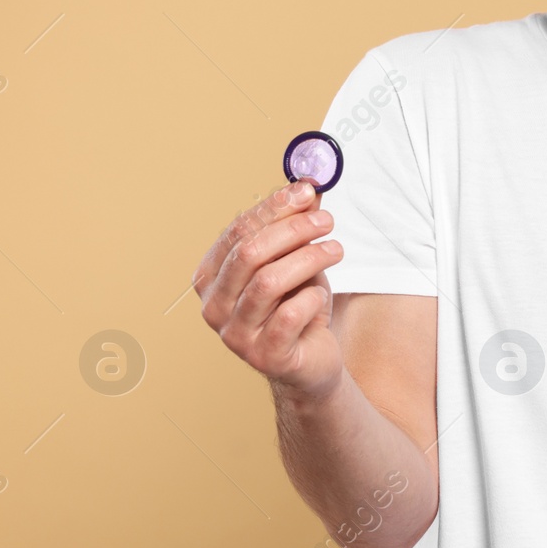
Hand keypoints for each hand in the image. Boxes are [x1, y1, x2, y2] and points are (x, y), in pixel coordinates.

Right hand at [193, 179, 347, 399]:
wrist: (310, 361)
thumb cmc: (297, 305)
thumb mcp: (295, 260)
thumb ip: (296, 226)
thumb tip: (306, 186)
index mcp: (211, 277)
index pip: (237, 232)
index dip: (272, 208)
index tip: (305, 191)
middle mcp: (214, 306)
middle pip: (250, 253)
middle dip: (293, 230)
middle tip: (326, 221)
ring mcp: (235, 335)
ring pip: (269, 281)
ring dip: (309, 258)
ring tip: (335, 250)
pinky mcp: (264, 356)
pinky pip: (289, 316)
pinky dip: (311, 297)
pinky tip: (320, 294)